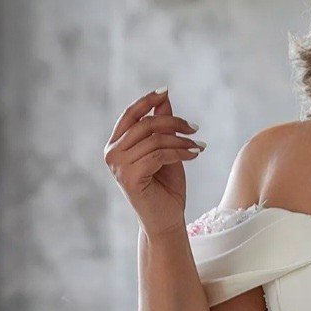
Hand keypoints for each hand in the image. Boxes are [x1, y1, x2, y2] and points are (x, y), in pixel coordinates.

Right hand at [104, 88, 204, 236]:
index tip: (166, 91)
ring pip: (155, 140)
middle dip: (174, 123)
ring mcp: (118, 166)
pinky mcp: (130, 177)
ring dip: (182, 140)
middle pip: (145, 124)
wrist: (166, 220)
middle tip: (195, 129)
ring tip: (198, 146)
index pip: (129, 115)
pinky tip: (195, 155)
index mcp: (116, 144)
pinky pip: (159, 155)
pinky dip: (180, 152)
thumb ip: (160, 125)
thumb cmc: (166, 187)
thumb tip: (164, 96)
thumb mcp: (165, 150)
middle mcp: (112, 153)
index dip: (147, 101)